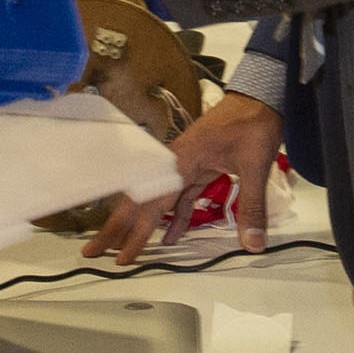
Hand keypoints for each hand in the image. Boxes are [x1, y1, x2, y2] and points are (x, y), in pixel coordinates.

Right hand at [84, 89, 280, 263]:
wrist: (260, 96)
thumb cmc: (252, 124)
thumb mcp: (254, 164)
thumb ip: (252, 206)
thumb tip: (253, 243)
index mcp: (180, 161)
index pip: (151, 205)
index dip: (135, 234)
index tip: (119, 256)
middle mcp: (174, 164)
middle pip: (141, 202)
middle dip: (117, 229)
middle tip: (94, 252)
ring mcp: (184, 166)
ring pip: (157, 201)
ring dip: (142, 226)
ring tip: (123, 248)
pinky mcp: (197, 168)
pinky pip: (178, 197)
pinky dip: (174, 217)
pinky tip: (171, 237)